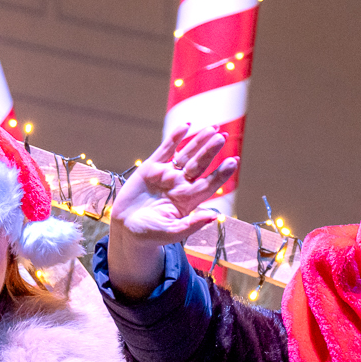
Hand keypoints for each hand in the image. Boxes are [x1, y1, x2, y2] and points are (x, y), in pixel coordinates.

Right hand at [111, 124, 237, 244]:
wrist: (126, 229)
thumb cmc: (150, 234)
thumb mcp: (172, 233)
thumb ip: (192, 224)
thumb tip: (214, 216)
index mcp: (188, 200)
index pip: (208, 184)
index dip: (221, 173)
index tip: (233, 162)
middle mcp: (180, 185)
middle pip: (199, 165)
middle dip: (210, 151)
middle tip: (222, 137)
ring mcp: (167, 175)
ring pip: (186, 154)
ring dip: (198, 141)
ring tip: (212, 128)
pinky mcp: (151, 168)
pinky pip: (166, 150)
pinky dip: (175, 138)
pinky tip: (186, 126)